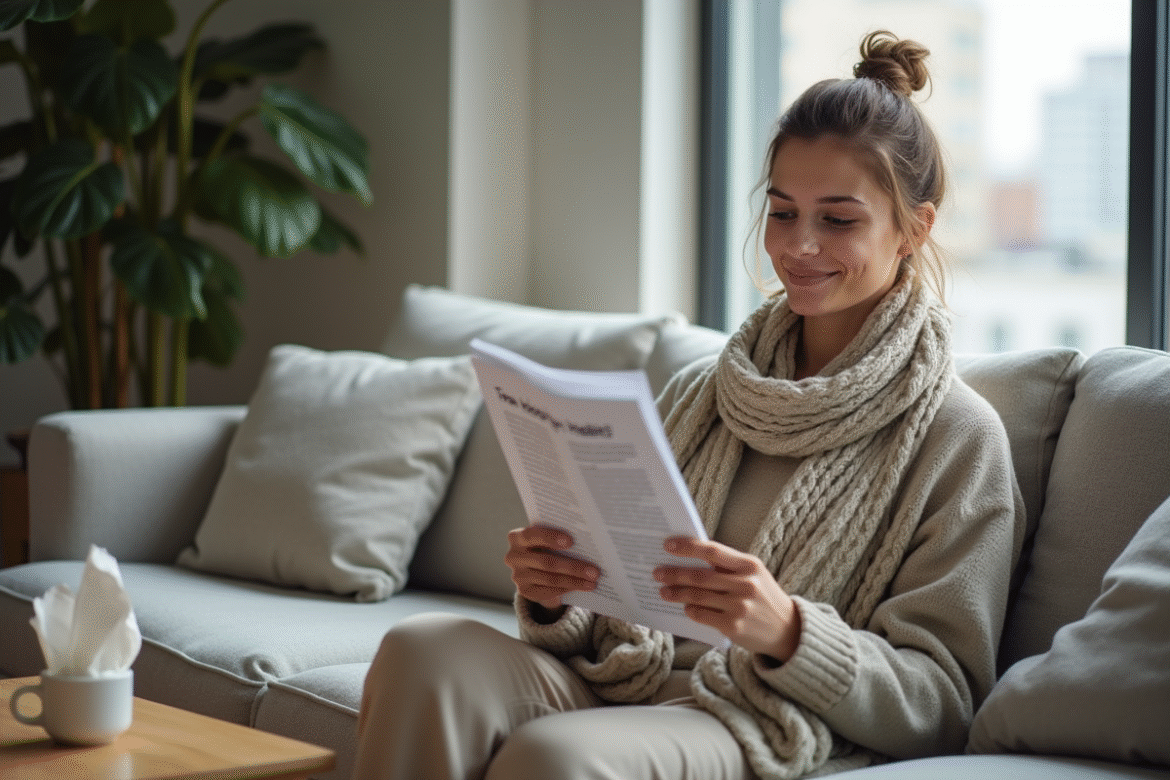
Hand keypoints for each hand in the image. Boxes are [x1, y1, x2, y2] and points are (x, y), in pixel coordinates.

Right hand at [505, 526, 599, 610]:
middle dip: (573, 566)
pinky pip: (549, 591)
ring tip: (593, 580)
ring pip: (550, 578)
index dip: (550, 537)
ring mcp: (517, 575)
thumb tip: (586, 541)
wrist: (537, 568)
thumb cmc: (547, 546)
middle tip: (594, 571)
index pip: (532, 535)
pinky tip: (582, 586)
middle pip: (546, 562)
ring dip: (574, 580)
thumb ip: (558, 537)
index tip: (571, 541)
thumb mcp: (548, 539)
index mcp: (517, 537)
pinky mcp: (524, 591)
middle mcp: (513, 556)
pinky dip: (567, 588)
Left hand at [654, 537, 800, 661]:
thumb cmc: (763, 596)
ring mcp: (739, 607)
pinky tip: (684, 607)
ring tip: (663, 591)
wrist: (787, 629)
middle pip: (700, 576)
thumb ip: (728, 566)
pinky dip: (690, 610)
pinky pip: (702, 615)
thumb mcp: (754, 574)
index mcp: (749, 565)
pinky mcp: (733, 627)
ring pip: (698, 596)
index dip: (688, 547)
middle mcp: (745, 585)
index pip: (713, 551)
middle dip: (675, 574)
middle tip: (657, 572)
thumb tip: (691, 557)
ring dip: (676, 593)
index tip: (668, 545)